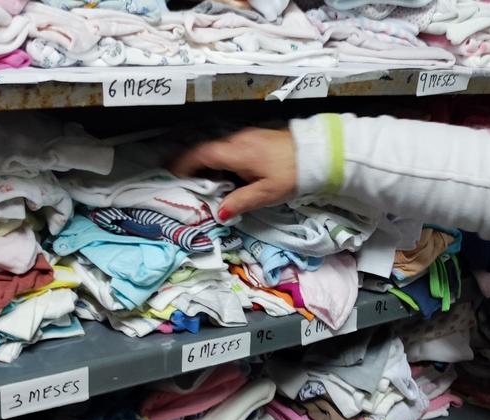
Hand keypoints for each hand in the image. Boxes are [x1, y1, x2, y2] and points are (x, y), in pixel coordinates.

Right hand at [171, 128, 296, 218]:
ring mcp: (247, 136)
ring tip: (204, 180)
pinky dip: (222, 158)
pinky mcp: (256, 137)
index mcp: (235, 152)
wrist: (317, 152)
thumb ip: (240, 202)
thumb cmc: (292, 173)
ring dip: (208, 161)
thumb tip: (220, 213)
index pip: (200, 155)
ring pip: (219, 147)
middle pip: (206, 150)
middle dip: (192, 164)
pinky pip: (231, 147)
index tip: (172, 175)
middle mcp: (237, 140)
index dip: (183, 164)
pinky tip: (227, 172)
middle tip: (183, 180)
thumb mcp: (266, 193)